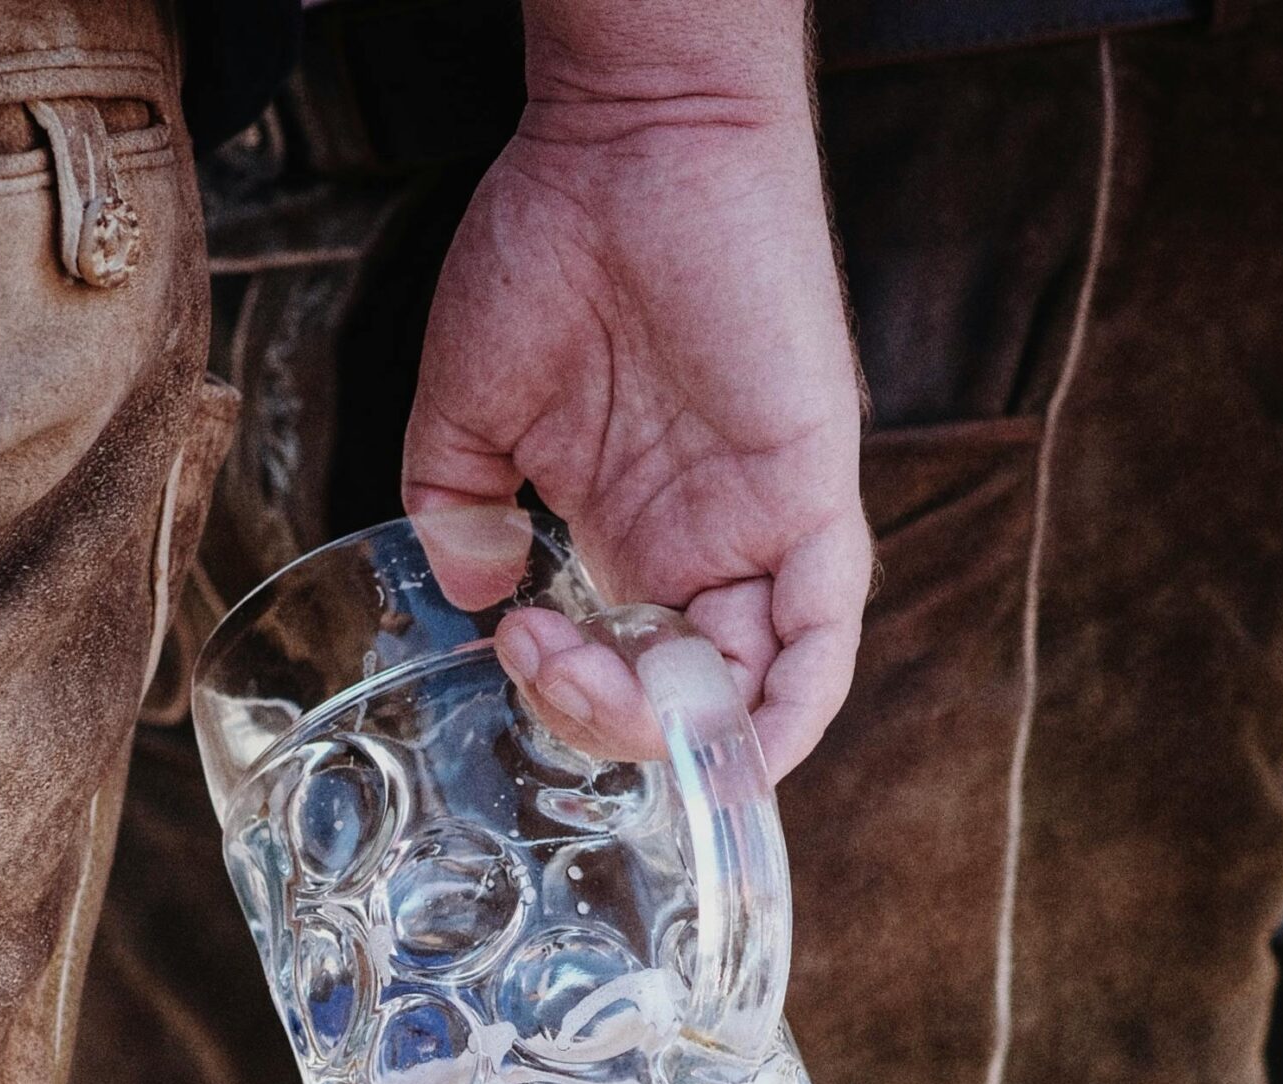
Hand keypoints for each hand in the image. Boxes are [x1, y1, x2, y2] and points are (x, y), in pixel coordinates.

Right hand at [402, 78, 871, 781]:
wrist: (627, 135)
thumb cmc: (552, 244)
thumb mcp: (469, 408)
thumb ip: (458, 512)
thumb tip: (474, 594)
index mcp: (634, 535)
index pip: (625, 673)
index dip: (571, 697)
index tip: (510, 642)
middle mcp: (704, 545)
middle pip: (681, 699)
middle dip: (608, 719)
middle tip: (544, 659)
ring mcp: (760, 525)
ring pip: (748, 688)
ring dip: (674, 726)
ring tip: (606, 685)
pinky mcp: (810, 493)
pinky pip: (824, 639)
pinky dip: (791, 712)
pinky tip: (737, 749)